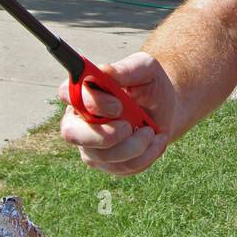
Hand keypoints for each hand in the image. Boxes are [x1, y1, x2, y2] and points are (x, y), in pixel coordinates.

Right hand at [57, 52, 174, 175]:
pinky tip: (156, 140)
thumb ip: (126, 69)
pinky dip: (147, 154)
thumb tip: (104, 72)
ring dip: (134, 145)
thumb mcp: (146, 69)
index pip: (68, 93)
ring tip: (151, 131)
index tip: (118, 105)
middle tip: (129, 127)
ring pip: (102, 155)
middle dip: (103, 134)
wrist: (169, 110)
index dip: (90, 101)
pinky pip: (123, 167)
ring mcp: (91, 145)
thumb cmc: (151, 85)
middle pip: (72, 133)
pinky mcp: (107, 164)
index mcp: (82, 91)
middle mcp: (79, 119)